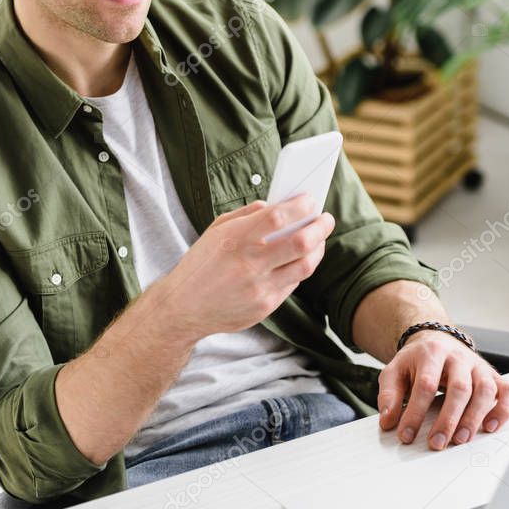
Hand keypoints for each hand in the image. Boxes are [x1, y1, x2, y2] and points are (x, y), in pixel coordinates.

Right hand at [166, 196, 334, 340]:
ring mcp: (259, 288)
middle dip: (320, 227)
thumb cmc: (200, 264)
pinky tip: (298, 260)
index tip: (310, 200)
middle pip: (301, 242)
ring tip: (317, 239)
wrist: (183, 308)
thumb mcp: (216, 231)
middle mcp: (249, 263)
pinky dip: (300, 268)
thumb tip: (277, 205)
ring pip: (305, 266)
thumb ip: (246, 215)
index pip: (278, 217)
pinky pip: (293, 283)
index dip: (301, 206)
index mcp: (235, 239)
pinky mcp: (264, 306)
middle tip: (325, 219)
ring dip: (317, 249)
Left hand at [378, 330, 508, 449]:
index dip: (415, 413)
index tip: (406, 435)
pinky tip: (489, 427)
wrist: (436, 341)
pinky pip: (506, 391)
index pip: (425, 385)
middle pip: (459, 388)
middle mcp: (458, 357)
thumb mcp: (394, 371)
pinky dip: (502, 410)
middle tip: (436, 443)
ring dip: (474, 418)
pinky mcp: (492, 375)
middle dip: (448, 420)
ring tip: (460, 440)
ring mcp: (477, 366)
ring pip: (484, 390)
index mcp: (431, 353)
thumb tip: (388, 421)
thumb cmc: (416, 362)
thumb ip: (389, 395)